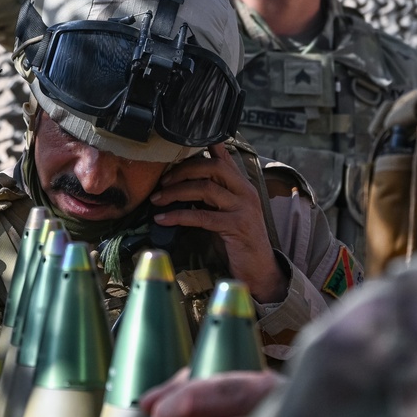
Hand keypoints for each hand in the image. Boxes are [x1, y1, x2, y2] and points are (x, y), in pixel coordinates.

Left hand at [149, 143, 287, 302]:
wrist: (259, 269)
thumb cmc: (237, 240)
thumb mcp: (224, 212)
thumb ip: (211, 195)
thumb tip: (183, 182)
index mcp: (242, 186)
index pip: (223, 158)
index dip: (204, 147)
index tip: (180, 146)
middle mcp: (245, 192)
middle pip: (213, 167)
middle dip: (183, 170)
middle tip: (162, 181)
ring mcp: (243, 208)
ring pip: (205, 188)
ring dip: (176, 192)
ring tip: (157, 199)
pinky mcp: (236, 226)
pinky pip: (202, 216)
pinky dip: (178, 216)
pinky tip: (163, 219)